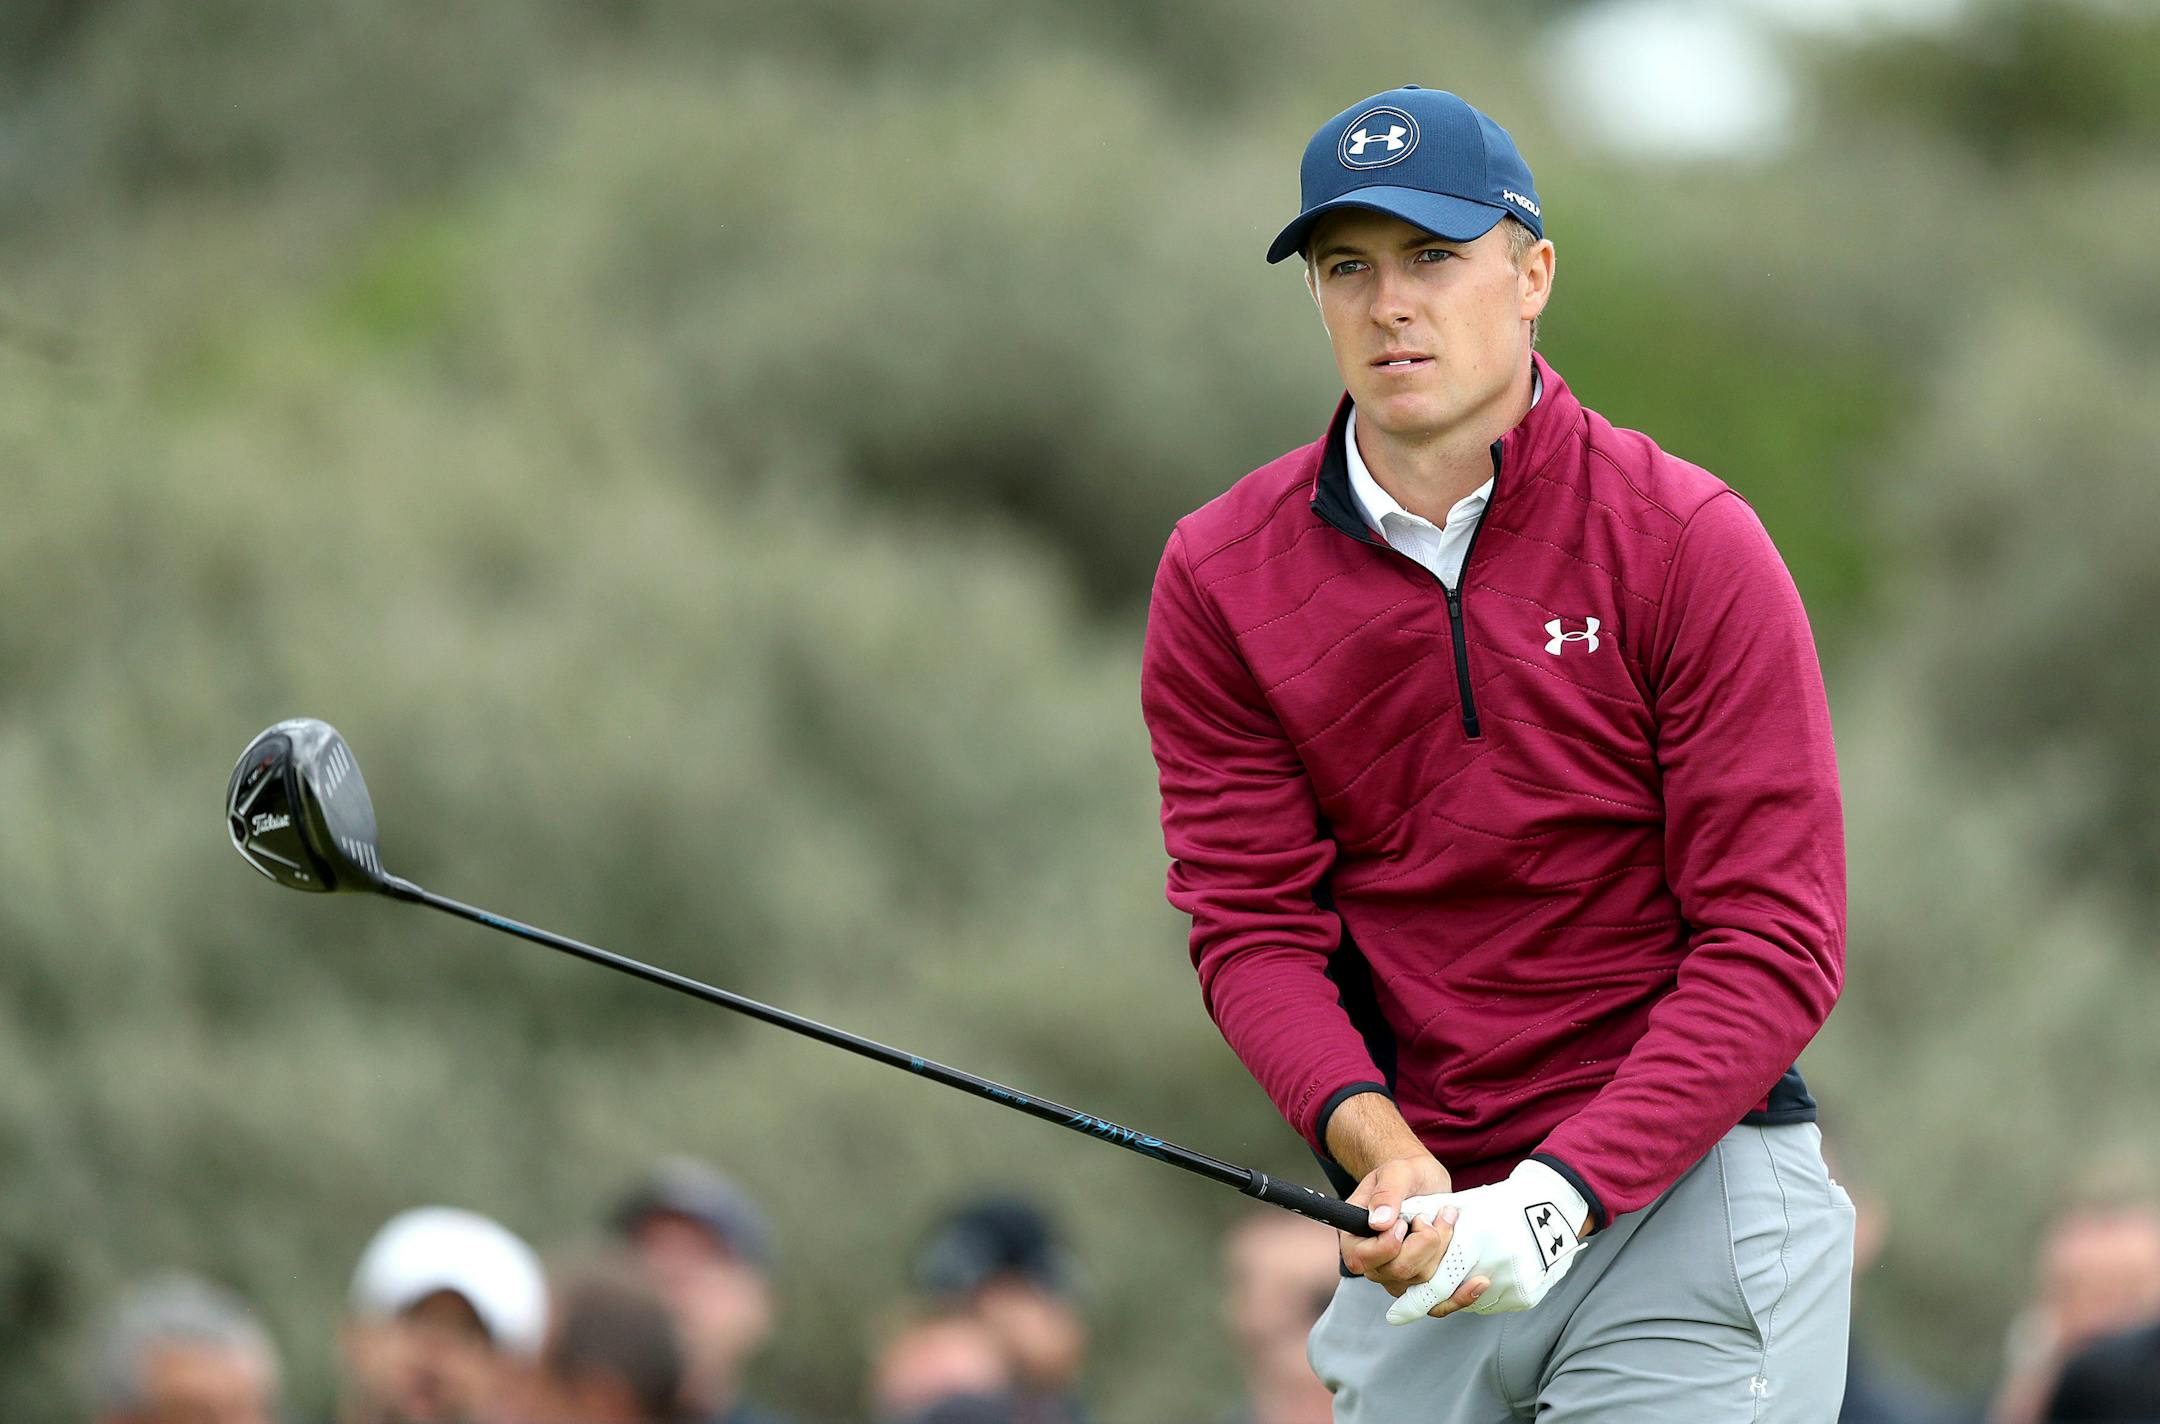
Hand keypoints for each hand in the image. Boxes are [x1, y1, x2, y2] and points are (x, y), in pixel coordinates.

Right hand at [1341, 1154, 1491, 1319]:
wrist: (1424, 1182)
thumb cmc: (1405, 1175)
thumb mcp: (1396, 1172)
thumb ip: (1386, 1194)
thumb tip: (1379, 1222)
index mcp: (1354, 1239)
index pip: (1363, 1259)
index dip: (1388, 1244)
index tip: (1404, 1221)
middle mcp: (1373, 1264)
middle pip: (1399, 1271)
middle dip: (1426, 1242)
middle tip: (1433, 1216)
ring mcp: (1398, 1278)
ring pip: (1424, 1281)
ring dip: (1444, 1250)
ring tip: (1448, 1221)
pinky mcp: (1423, 1284)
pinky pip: (1438, 1304)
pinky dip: (1460, 1295)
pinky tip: (1478, 1282)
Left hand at [1385, 1160, 1588, 1323]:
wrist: (1550, 1206)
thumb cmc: (1497, 1204)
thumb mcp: (1459, 1206)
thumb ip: (1426, 1223)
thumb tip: (1392, 1237)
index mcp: (1474, 1243)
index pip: (1435, 1286)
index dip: (1412, 1304)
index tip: (1394, 1316)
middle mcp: (1494, 1269)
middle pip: (1450, 1298)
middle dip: (1427, 1300)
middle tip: (1403, 1311)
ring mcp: (1512, 1287)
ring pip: (1469, 1302)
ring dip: (1456, 1293)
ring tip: (1460, 1271)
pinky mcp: (1525, 1296)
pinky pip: (1492, 1303)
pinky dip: (1478, 1294)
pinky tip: (1478, 1276)